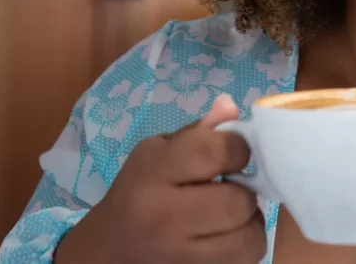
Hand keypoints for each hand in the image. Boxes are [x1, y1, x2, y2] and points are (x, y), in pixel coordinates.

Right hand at [54, 95, 265, 263]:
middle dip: (244, 191)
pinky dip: (244, 246)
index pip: (215, 151)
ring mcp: (178, 256)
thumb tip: (233, 107)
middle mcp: (163, 217)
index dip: (237, 149)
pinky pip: (245, 260)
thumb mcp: (156, 152)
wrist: (105, 252)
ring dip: (249, 223)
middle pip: (238, 201)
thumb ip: (200, 131)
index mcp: (152, 172)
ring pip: (250, 238)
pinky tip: (226, 237)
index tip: (233, 155)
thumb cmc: (138, 192)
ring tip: (230, 215)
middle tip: (231, 189)